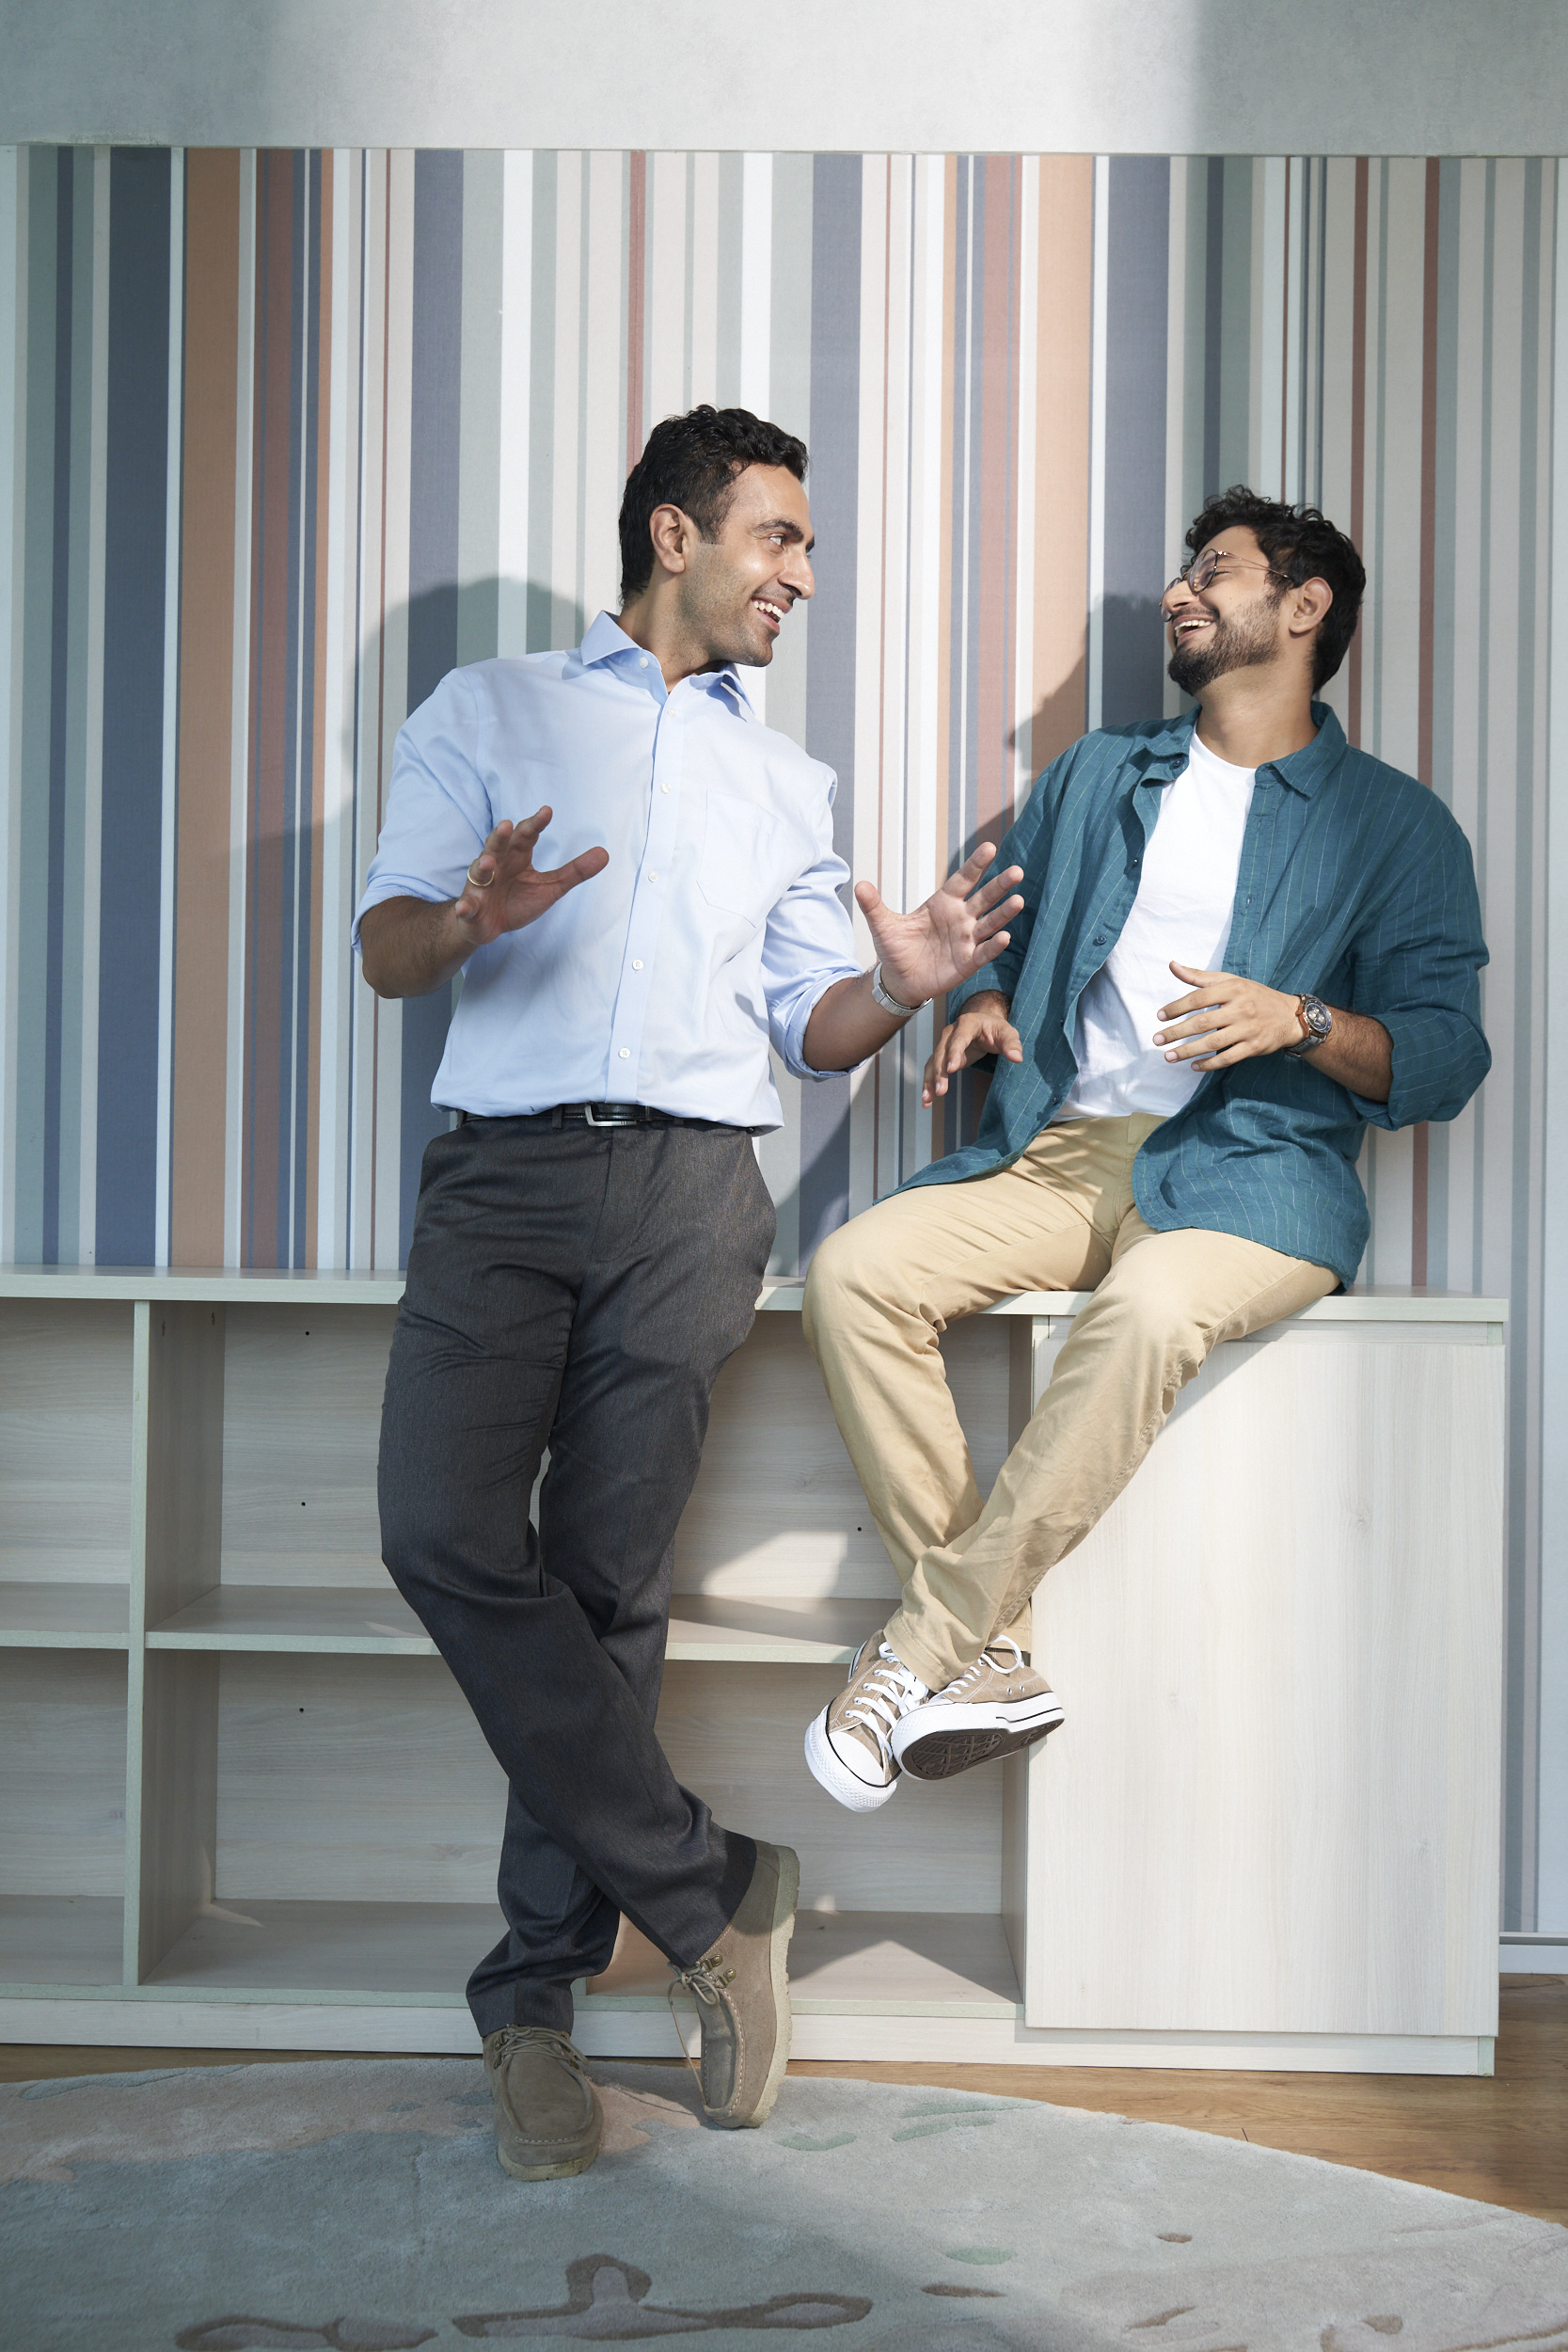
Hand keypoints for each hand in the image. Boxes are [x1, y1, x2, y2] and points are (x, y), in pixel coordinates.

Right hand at [454, 808, 607, 943]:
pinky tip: (465, 907)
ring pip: (479, 872)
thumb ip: (574, 871)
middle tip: (507, 825)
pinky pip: (467, 905)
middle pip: (497, 846)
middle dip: (500, 836)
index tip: (547, 811)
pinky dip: (465, 906)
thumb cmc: (518, 900)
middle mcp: (496, 865)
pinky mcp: (471, 907)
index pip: (526, 836)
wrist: (488, 925)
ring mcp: (481, 886)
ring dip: (482, 866)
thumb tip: (605, 853)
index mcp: (517, 857)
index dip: (535, 824)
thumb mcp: (551, 887)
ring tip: (488, 862)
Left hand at [856, 844, 1024, 1008]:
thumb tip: (858, 885)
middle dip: (1000, 885)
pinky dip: (994, 946)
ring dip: (1004, 913)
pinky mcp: (968, 962)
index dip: (976, 865)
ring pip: (990, 923)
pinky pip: (984, 952)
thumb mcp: (882, 926)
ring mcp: (966, 939)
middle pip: (984, 897)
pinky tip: (1004, 938)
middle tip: (1017, 871)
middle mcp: (960, 918)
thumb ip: (874, 906)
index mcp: (943, 903)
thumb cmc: (895, 948)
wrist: (899, 979)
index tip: (990, 848)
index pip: (963, 879)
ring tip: (1019, 900)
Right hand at [921, 990, 1022, 1105]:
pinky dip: (928, 1083)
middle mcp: (951, 1032)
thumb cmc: (997, 1029)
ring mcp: (944, 1044)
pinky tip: (927, 1100)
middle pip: (942, 1052)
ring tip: (928, 1099)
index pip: (959, 1038)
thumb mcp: (1008, 1033)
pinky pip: (932, 1069)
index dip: (954, 1052)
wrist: (984, 1022)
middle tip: (941, 1090)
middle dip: (939, 1072)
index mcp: (968, 1023)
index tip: (951, 1069)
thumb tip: (1017, 1058)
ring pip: (933, 1062)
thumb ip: (1012, 1044)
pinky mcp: (942, 1055)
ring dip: (930, 1080)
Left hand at [1154, 963, 1302, 1069]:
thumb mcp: (1230, 981)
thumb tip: (1172, 965)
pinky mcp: (1254, 1047)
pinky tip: (1194, 1066)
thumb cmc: (1254, 996)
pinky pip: (1228, 1058)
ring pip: (1213, 1043)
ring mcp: (1248, 1029)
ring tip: (1169, 1057)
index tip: (1160, 1016)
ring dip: (1188, 1051)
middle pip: (1202, 1022)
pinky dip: (1210, 1064)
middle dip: (1177, 1032)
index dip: (1177, 1007)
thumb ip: (1199, 976)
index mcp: (1233, 989)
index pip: (1199, 998)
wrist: (1290, 1016)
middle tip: (1157, 1039)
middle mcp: (1241, 1008)